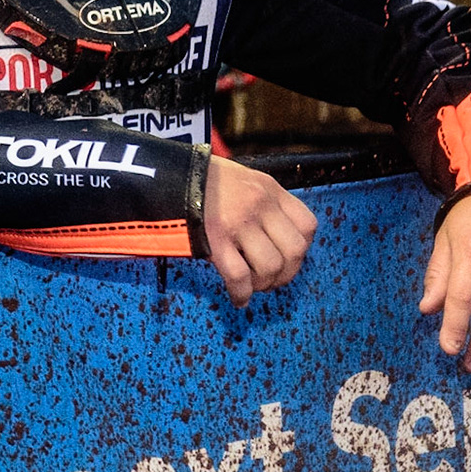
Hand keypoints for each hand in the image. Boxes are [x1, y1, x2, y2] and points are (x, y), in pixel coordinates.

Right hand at [204, 155, 318, 306]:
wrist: (163, 172)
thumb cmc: (199, 177)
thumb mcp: (240, 178)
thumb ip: (260, 201)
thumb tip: (272, 236)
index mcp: (268, 189)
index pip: (307, 225)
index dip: (302, 247)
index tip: (287, 256)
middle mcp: (258, 204)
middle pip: (295, 251)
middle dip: (287, 274)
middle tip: (271, 280)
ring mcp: (238, 222)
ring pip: (270, 266)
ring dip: (264, 284)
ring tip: (252, 286)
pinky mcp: (214, 239)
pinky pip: (239, 276)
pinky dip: (241, 293)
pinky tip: (238, 299)